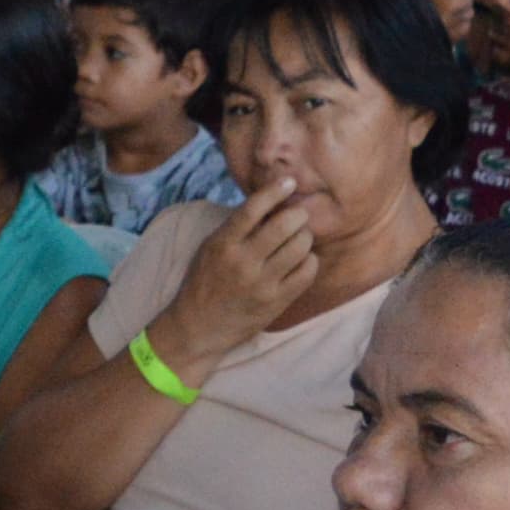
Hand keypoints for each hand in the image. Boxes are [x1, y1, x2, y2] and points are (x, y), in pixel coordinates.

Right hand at [151, 181, 318, 375]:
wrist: (199, 326)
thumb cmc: (204, 281)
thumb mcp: (210, 248)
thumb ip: (236, 228)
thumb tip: (269, 202)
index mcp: (222, 244)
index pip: (252, 210)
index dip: (274, 192)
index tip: (288, 182)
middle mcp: (243, 262)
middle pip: (283, 225)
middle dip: (298, 214)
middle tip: (298, 215)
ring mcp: (262, 283)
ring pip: (300, 246)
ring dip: (305, 236)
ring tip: (299, 238)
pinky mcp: (276, 301)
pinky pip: (307, 272)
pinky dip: (309, 260)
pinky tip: (301, 260)